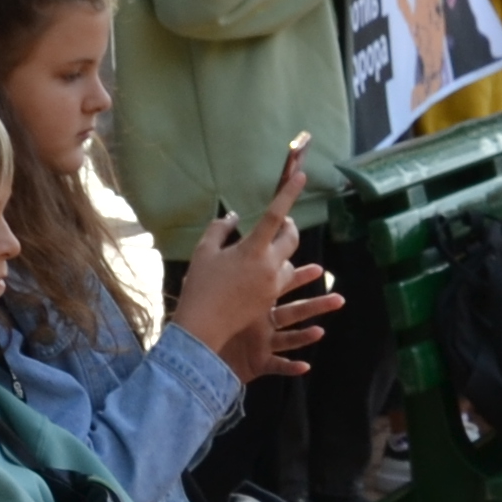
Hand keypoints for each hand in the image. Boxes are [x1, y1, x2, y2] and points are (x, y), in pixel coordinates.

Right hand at [171, 146, 313, 375]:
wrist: (204, 325)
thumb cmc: (200, 285)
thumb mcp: (204, 252)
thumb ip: (220, 229)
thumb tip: (233, 217)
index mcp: (252, 250)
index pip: (275, 215)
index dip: (288, 194)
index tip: (301, 176)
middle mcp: (269, 266)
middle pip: (292, 238)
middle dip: (290, 226)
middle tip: (281, 221)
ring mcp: (273, 285)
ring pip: (289, 261)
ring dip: (282, 251)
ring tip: (266, 250)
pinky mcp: (271, 300)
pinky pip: (281, 279)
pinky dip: (275, 270)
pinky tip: (260, 271)